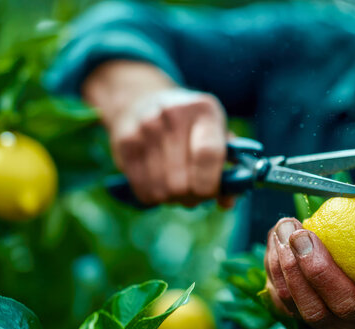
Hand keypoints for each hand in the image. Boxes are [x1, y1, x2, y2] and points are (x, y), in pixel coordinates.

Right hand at [108, 88, 232, 206]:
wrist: (142, 100)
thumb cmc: (190, 125)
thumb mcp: (216, 133)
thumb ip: (229, 167)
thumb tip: (228, 202)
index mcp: (204, 110)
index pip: (208, 155)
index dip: (211, 184)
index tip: (212, 193)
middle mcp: (173, 114)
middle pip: (182, 181)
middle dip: (192, 196)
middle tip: (195, 193)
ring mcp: (146, 127)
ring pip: (162, 190)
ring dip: (173, 198)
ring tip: (178, 188)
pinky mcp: (126, 142)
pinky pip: (143, 190)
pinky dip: (154, 196)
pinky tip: (159, 184)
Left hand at [264, 173, 354, 328]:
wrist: (335, 264)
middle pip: (347, 308)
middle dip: (321, 272)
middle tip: (304, 237)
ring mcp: (333, 325)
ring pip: (310, 310)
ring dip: (291, 267)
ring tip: (286, 230)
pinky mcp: (301, 321)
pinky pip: (284, 301)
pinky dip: (276, 268)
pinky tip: (276, 239)